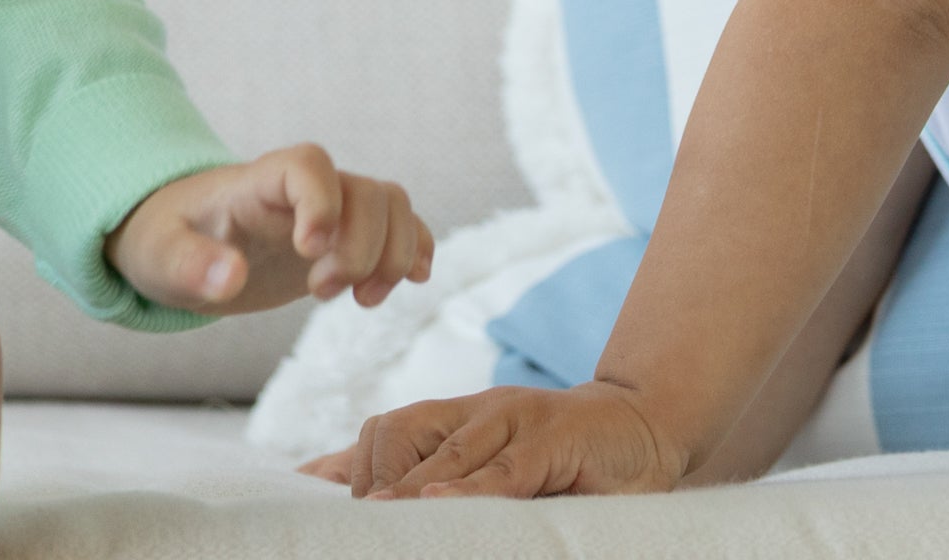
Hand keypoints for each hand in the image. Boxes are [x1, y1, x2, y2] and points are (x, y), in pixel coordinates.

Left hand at [105, 144, 432, 314]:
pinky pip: (401, 224)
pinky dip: (416, 248)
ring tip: (361, 299)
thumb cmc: (168, 240)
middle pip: (365, 192)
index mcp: (261, 180)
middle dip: (360, 248)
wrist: (183, 240)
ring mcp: (335, 208)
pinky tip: (413, 281)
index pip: (309, 165)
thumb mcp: (160, 257)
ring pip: (393, 205)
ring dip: (394, 253)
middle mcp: (308, 188)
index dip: (322, 202)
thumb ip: (191, 267)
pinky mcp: (348, 235)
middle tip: (322, 292)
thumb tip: (227, 281)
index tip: (310, 252)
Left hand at [301, 381, 684, 498]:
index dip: (342, 474)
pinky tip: (443, 507)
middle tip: (351, 534)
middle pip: (399, 433)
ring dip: (409, 490)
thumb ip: (440, 479)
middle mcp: (481, 412)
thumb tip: (351, 498)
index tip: (301, 509)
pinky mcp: (557, 438)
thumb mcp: (496, 471)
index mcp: (460, 422)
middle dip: (369, 484)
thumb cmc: (562, 460)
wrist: (647, 425)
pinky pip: (507, 468)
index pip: (383, 436)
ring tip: (379, 520)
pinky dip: (473, 489)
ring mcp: (519, 419)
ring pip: (449, 449)